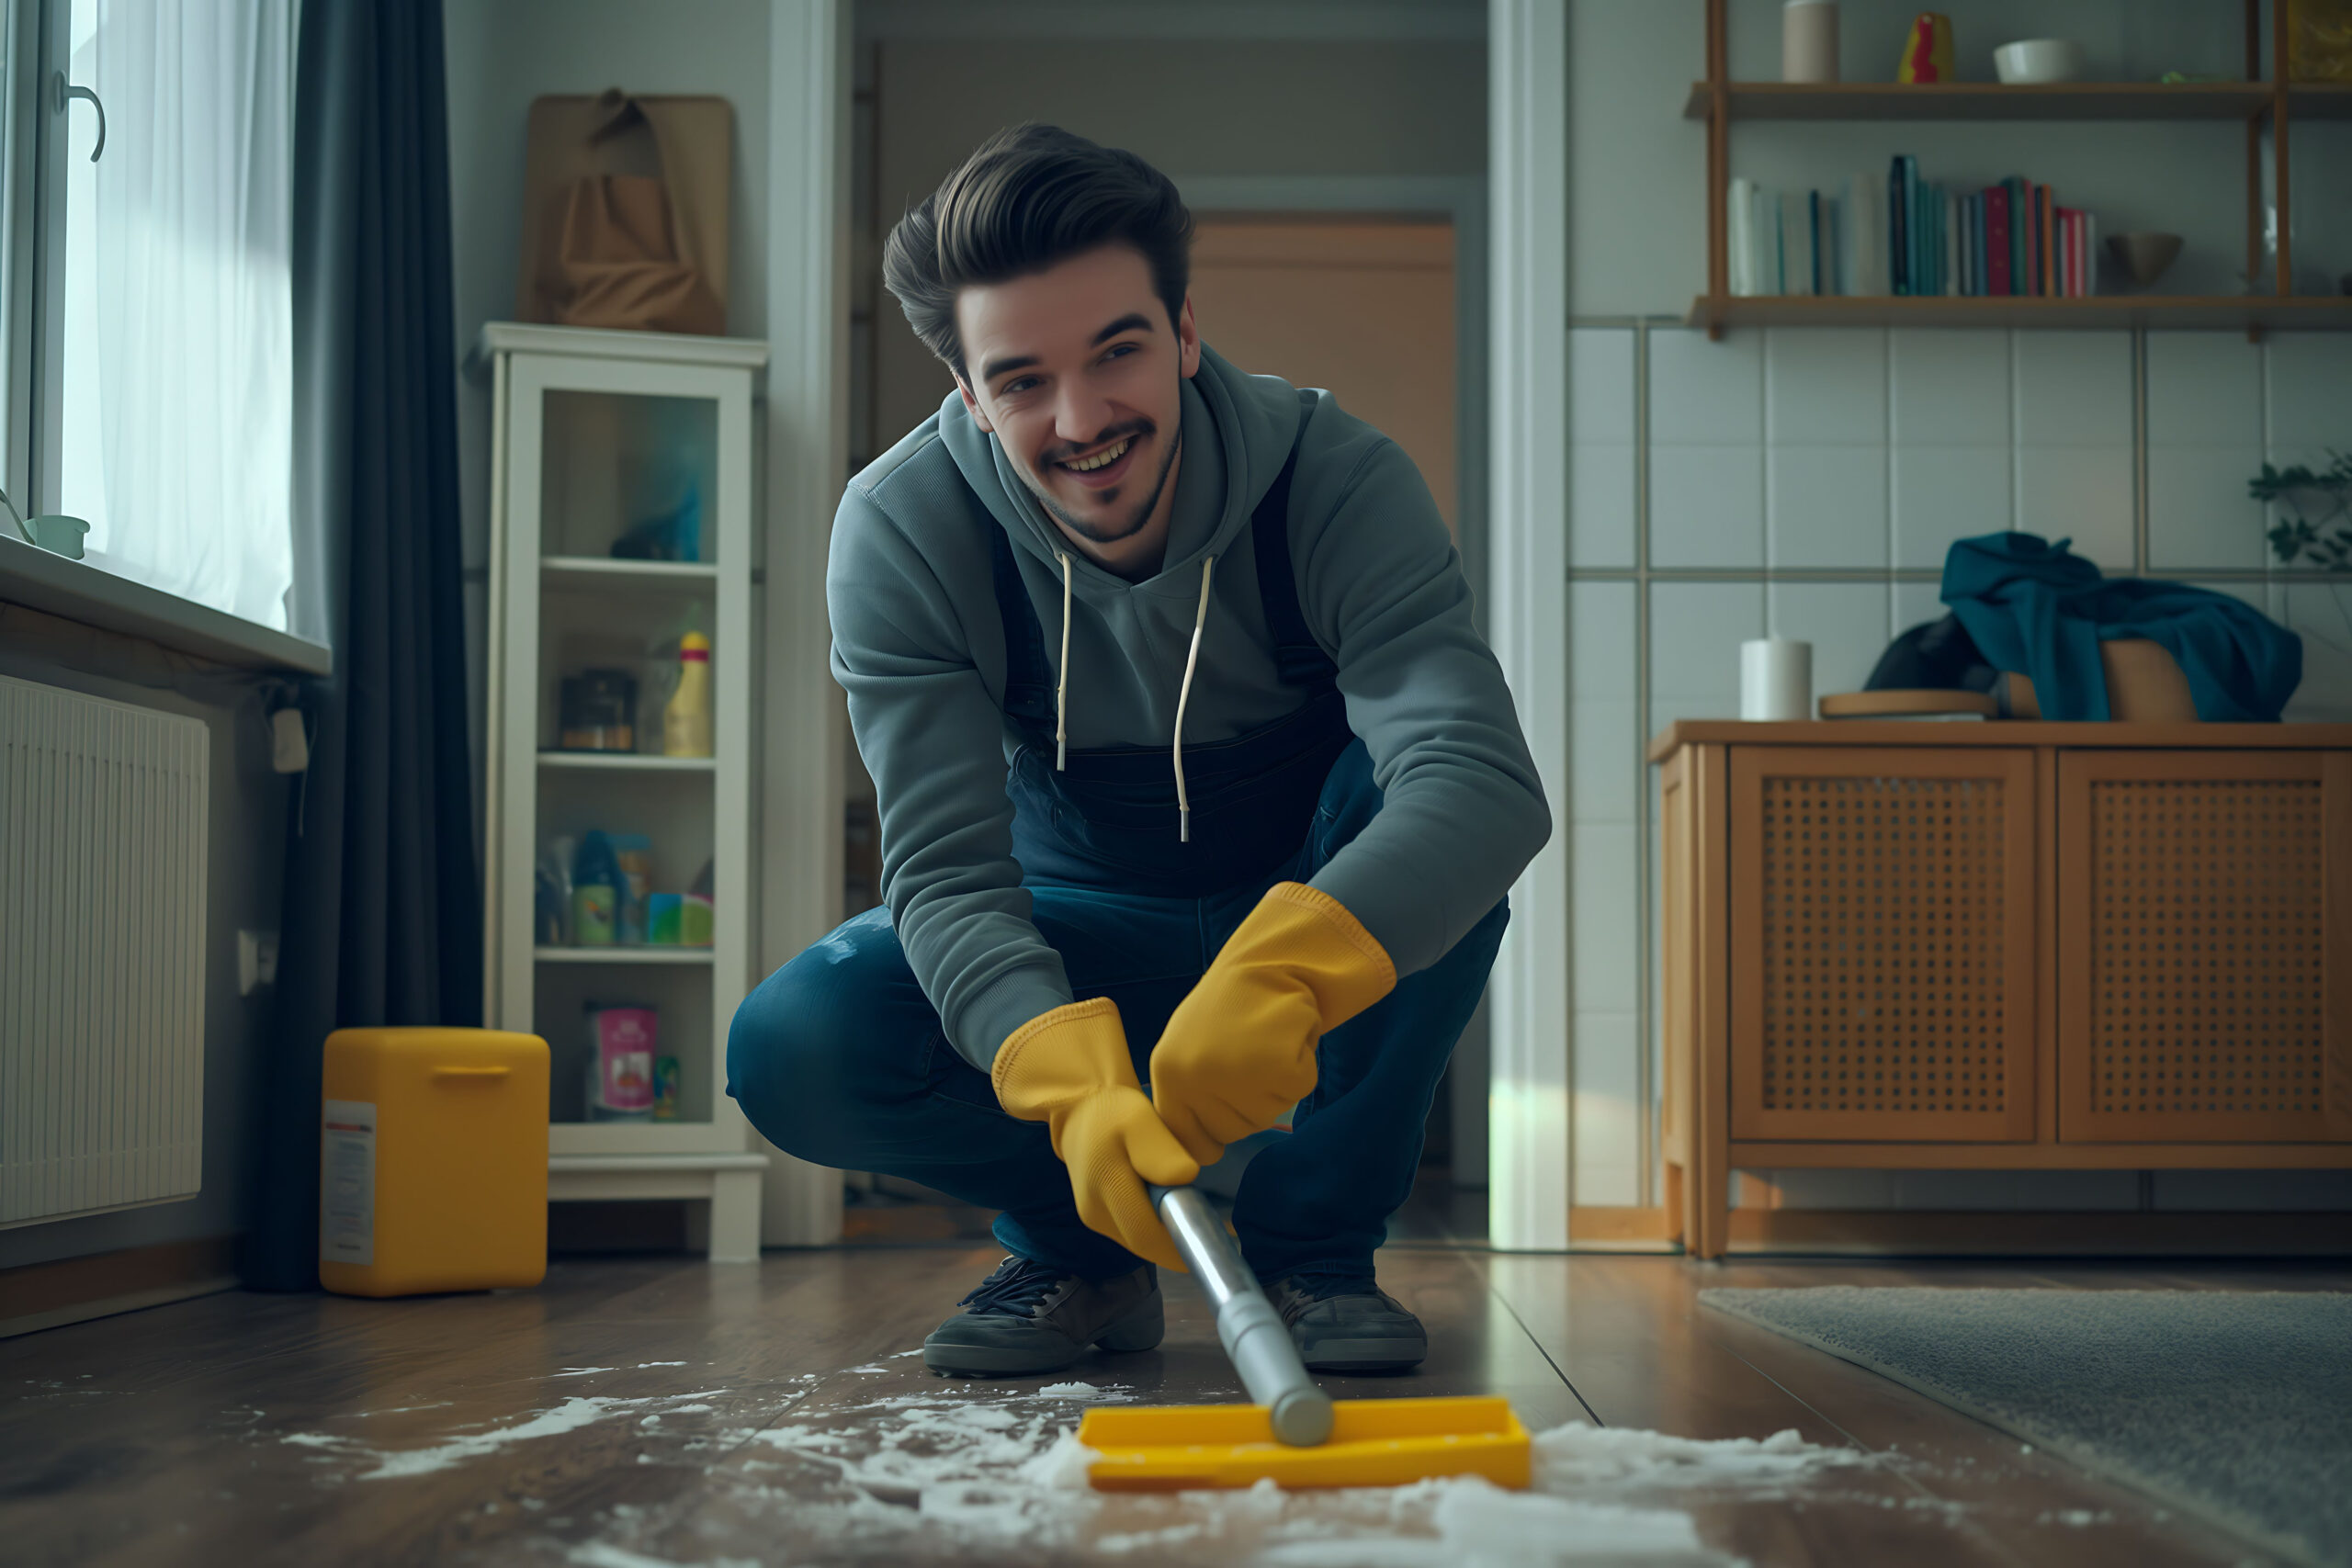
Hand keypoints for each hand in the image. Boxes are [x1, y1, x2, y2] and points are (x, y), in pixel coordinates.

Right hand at [992, 997, 1198, 1270]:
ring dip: (1168, 1237)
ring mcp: (1095, 1219)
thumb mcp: (1139, 1120)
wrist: (1081, 1112)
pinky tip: (1173, 1211)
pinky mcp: (1098, 1218)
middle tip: (1216, 1231)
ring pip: (1139, 1241)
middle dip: (1180, 1244)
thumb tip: (1185, 1178)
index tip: (1217, 1243)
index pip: (1146, 1234)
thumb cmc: (1114, 1114)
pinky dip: (1156, 1228)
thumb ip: (1160, 1151)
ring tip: (1198, 1219)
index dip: (1181, 1246)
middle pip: (1145, 1244)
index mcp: (1106, 1187)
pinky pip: (1132, 1231)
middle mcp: (1095, 1213)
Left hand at [1150, 882, 1396, 1165]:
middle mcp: (1196, 1078)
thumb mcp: (1188, 1048)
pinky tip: (1287, 1037)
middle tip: (1250, 1058)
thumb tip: (1200, 1150)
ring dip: (1273, 1086)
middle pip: (1230, 1133)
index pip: (1187, 1140)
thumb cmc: (1230, 1007)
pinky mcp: (1279, 1066)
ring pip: (1265, 1116)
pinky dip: (1300, 1068)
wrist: (1269, 958)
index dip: (1210, 1134)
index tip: (1224, 1109)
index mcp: (1167, 1073)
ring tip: (1266, 1042)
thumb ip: (1188, 1094)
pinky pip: (1296, 1091)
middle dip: (1245, 1106)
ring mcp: (1237, 1075)